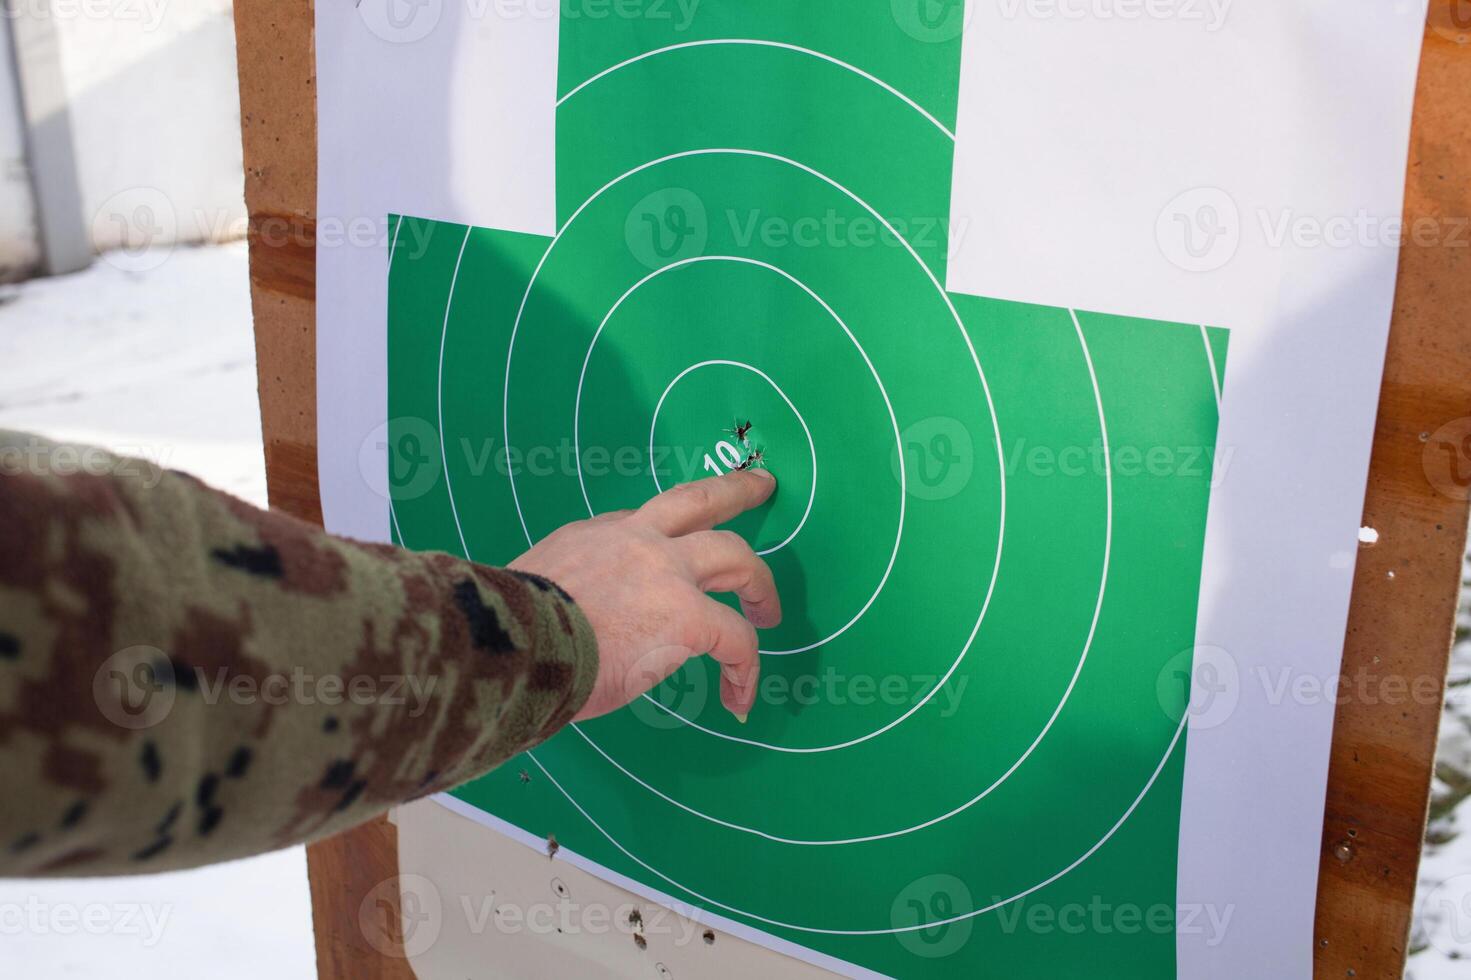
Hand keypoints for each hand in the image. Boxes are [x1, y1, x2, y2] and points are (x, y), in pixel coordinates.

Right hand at [509, 469, 780, 722]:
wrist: (511, 647)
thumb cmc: (508, 635)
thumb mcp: (532, 591)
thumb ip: (563, 596)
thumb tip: (567, 632)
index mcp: (594, 536)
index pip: (646, 520)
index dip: (668, 537)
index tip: (674, 554)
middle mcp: (636, 539)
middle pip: (701, 502)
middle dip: (737, 492)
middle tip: (760, 488)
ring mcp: (667, 573)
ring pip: (736, 556)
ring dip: (760, 582)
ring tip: (768, 612)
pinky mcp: (688, 616)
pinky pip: (737, 638)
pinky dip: (745, 669)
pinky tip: (740, 697)